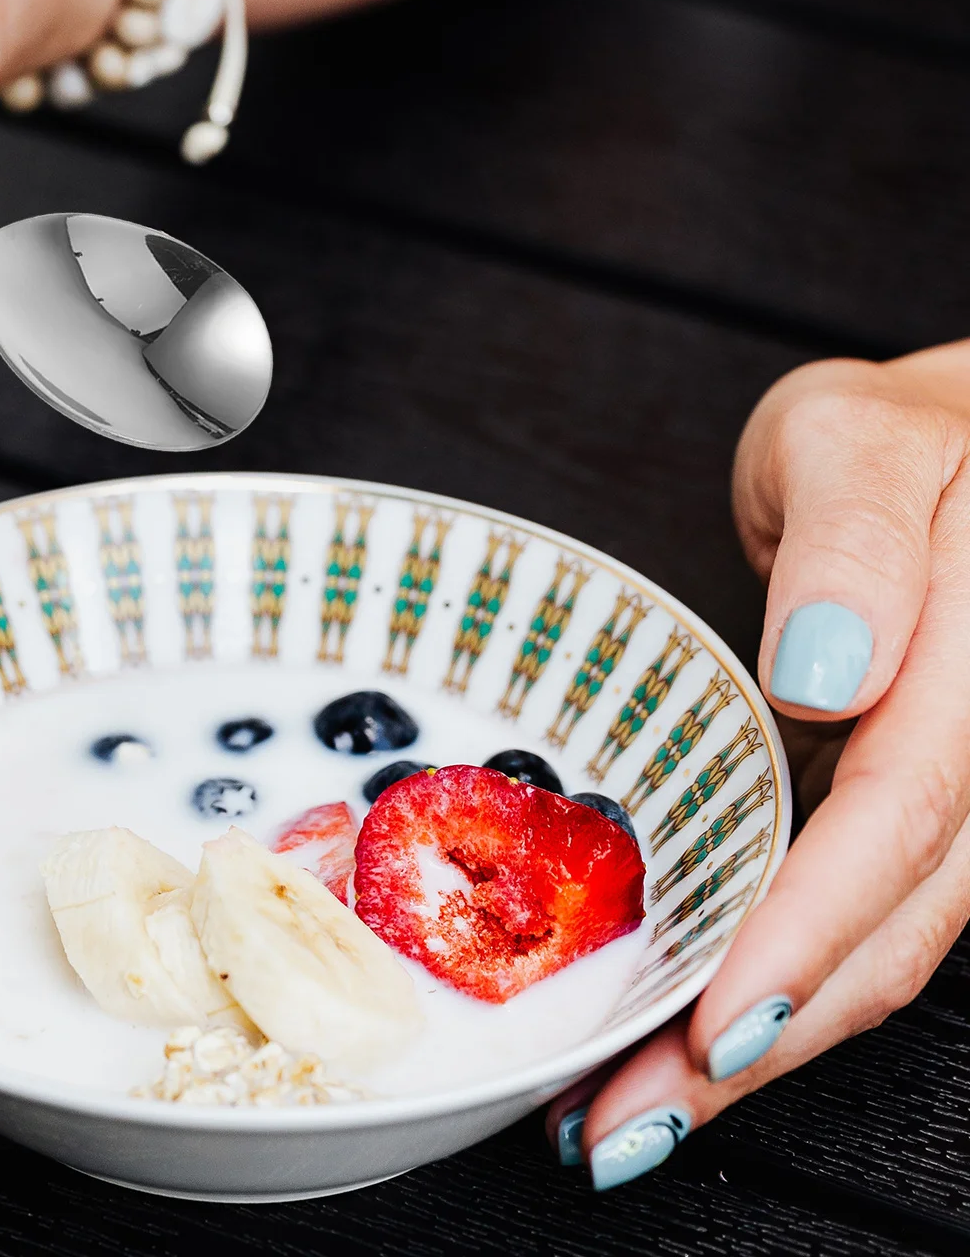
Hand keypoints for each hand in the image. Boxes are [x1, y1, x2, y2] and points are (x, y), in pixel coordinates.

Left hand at [548, 343, 969, 1186]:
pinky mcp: (928, 819)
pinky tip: (703, 1035)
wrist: (952, 456)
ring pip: (889, 951)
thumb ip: (858, 544)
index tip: (712, 1024)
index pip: (901, 819)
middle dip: (763, 1040)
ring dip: (769, 1045)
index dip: (807, 933)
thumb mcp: (853, 441)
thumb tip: (832, 672)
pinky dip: (786, 986)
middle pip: (895, 927)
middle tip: (626, 1123)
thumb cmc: (894, 442)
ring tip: (638, 1115)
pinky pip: (870, 919)